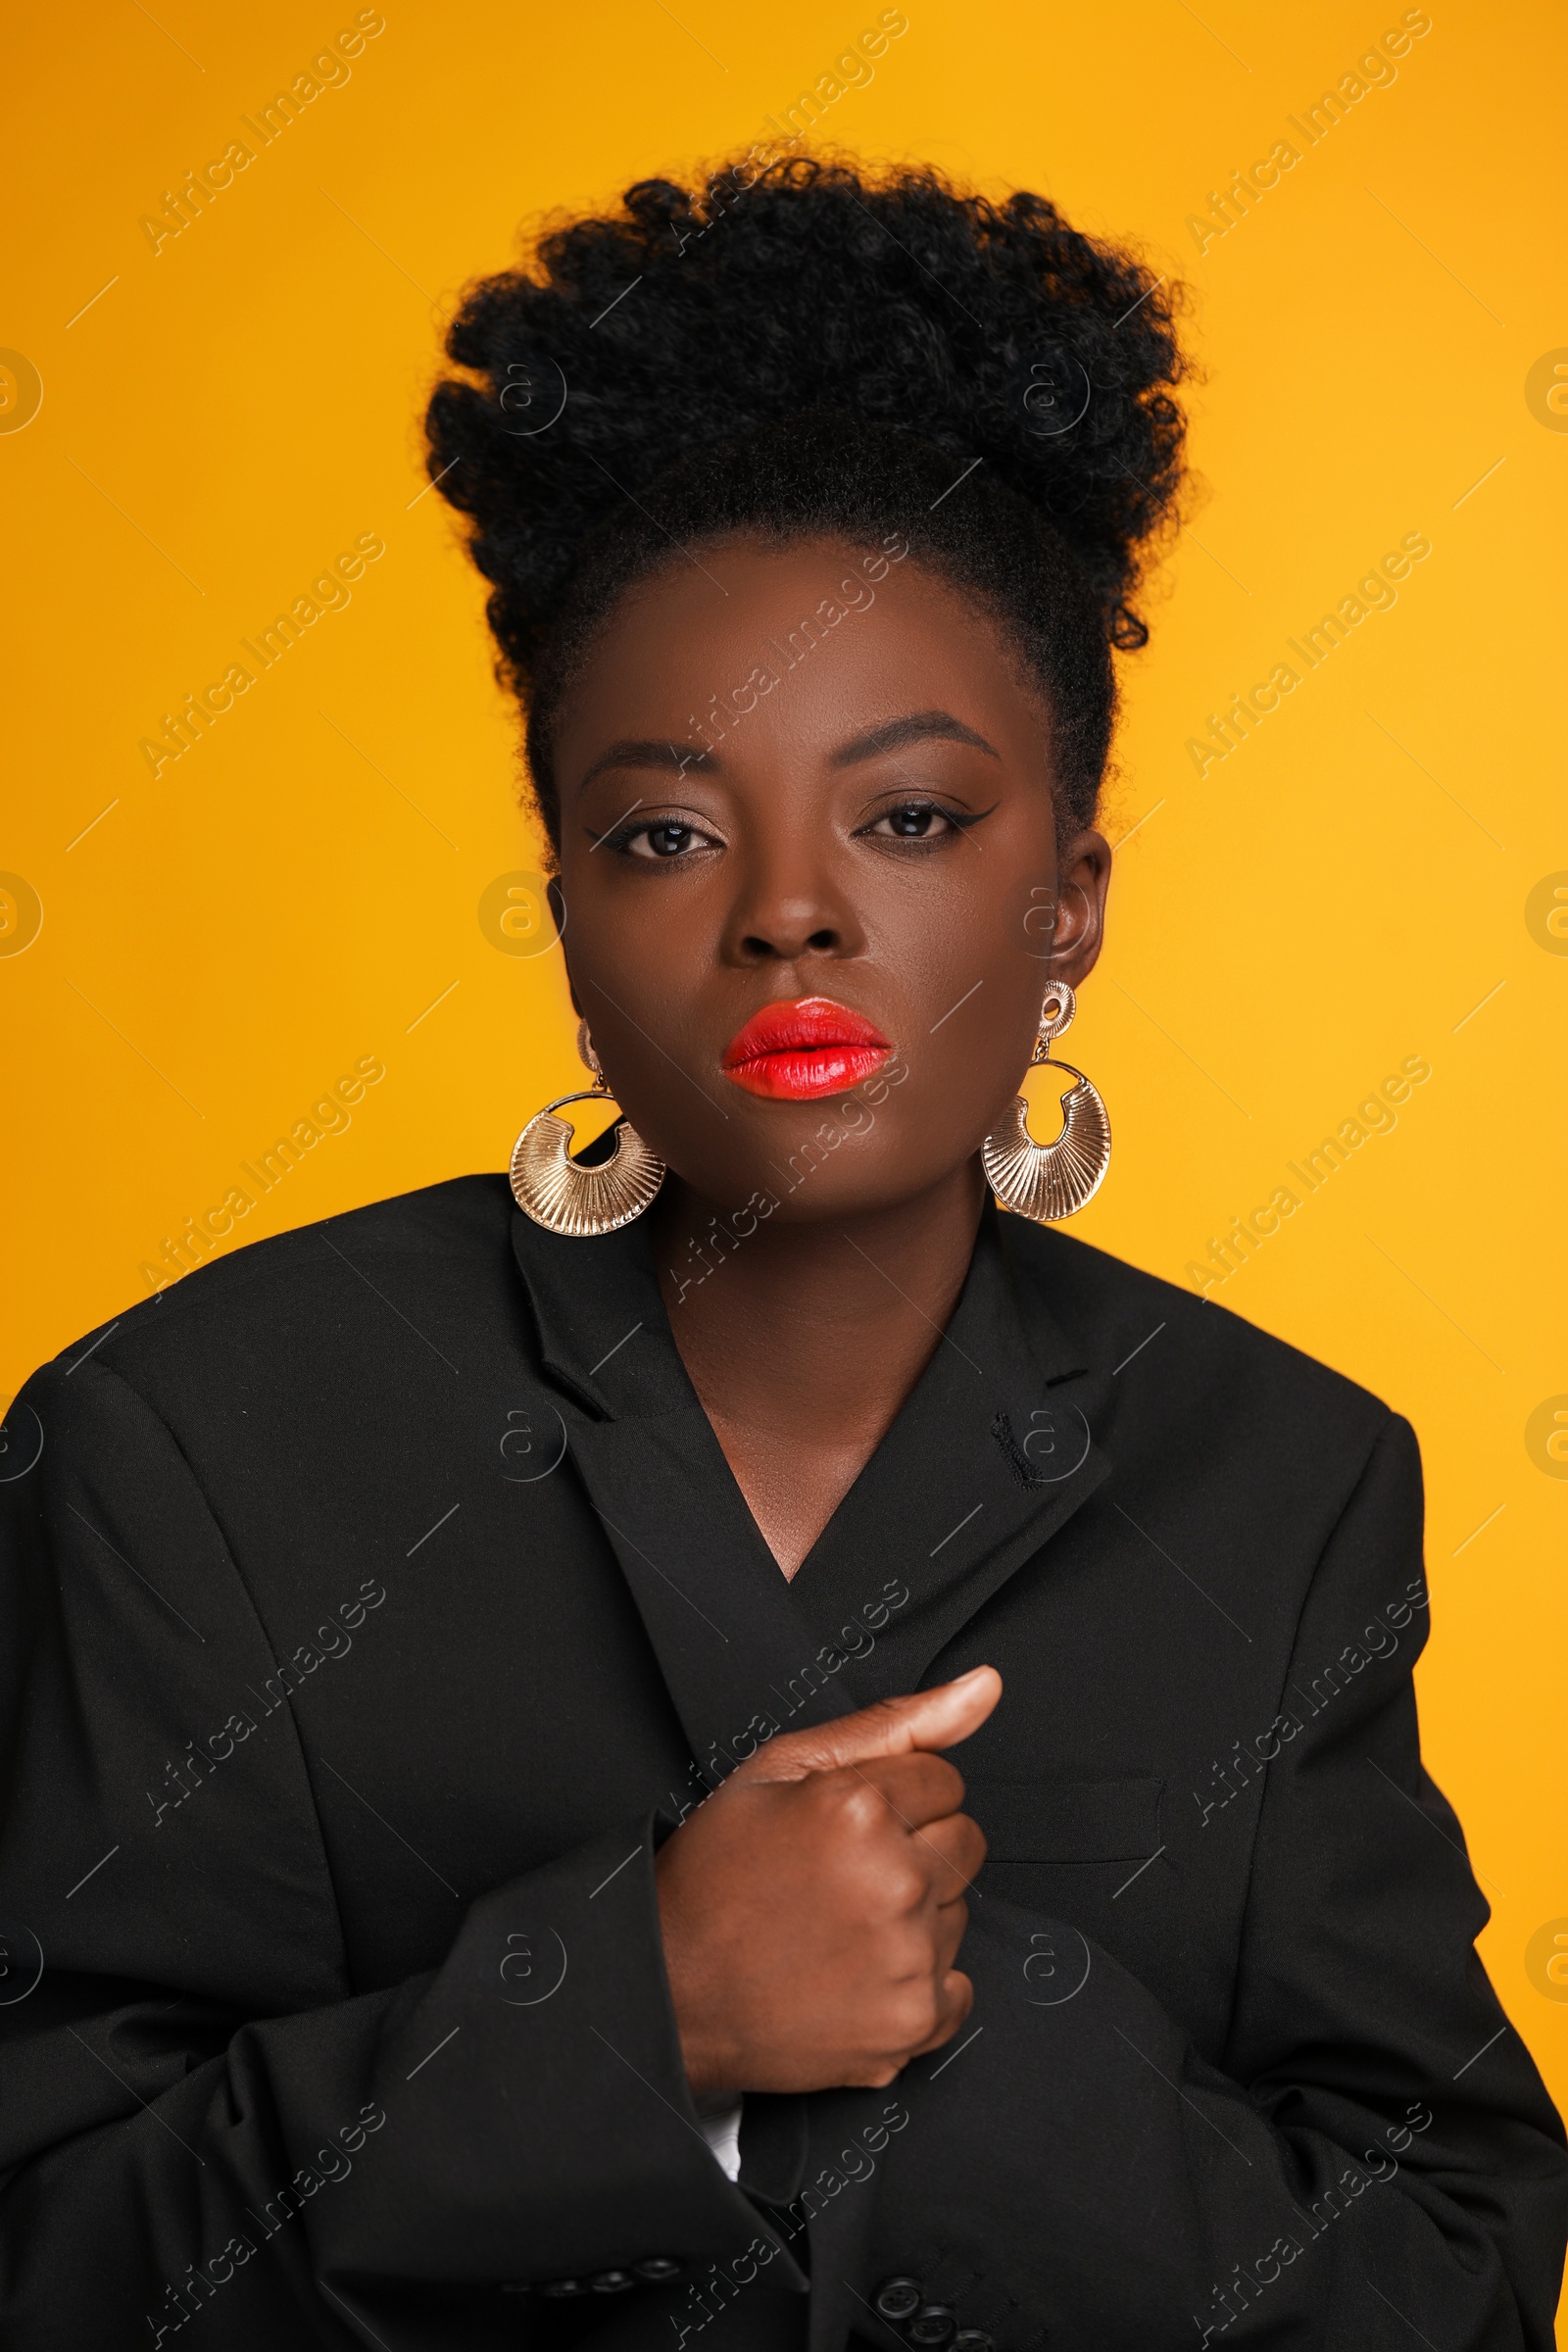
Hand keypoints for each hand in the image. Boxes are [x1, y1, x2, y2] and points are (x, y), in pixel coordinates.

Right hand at [655, 1666, 1000, 2094]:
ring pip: (961, 1909)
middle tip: (844, 1873)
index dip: (893, 1796)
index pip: (944, 1778)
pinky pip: (960, 1985)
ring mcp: (907, 1958)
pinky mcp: (913, 2023)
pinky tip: (858, 1972)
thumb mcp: (782, 1770)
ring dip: (917, 1913)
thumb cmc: (715, 1878)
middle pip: (965, 1840)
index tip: (848, 1824)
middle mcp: (893, 1882)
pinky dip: (918, 1983)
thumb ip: (895, 1723)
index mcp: (858, 1809)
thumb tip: (984, 1688)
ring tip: (841, 1924)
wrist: (672, 1988)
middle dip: (916, 1847)